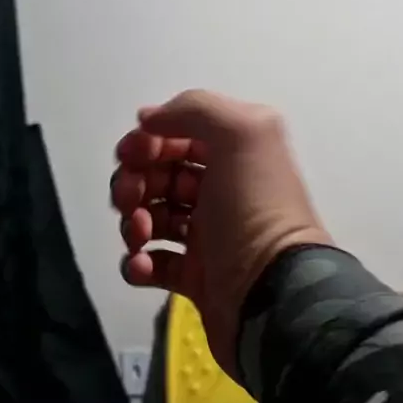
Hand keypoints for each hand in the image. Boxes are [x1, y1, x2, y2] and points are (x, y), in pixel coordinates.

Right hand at [111, 89, 331, 379]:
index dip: (148, 141)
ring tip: (140, 236)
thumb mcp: (241, 134)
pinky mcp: (195, 278)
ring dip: (133, 222)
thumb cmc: (255, 210)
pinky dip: (137, 263)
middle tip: (131, 199)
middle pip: (158, 176)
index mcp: (235, 156)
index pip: (179, 136)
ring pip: (150, 218)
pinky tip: (141, 265)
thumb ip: (195, 108)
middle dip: (133, 182)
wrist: (272, 293)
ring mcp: (207, 237)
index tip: (130, 155)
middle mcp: (221, 192)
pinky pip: (152, 264)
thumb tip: (149, 118)